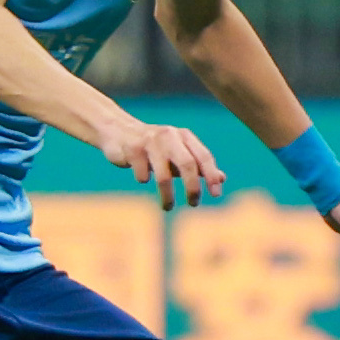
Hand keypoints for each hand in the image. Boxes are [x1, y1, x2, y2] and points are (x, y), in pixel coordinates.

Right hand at [98, 115, 223, 210]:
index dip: (211, 176)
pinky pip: (143, 176)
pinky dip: (143, 180)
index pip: (204, 156)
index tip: (215, 195)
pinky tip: (142, 176)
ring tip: (168, 207)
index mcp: (184, 136)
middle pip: (188, 165)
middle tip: (194, 204)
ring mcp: (150, 142)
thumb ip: (198, 165)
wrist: (118, 131)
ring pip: (164, 176)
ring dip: (167, 196)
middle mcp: (170, 136)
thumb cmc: (154, 147)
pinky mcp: (133, 150)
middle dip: (192, 188)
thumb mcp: (178, 153)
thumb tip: (222, 179)